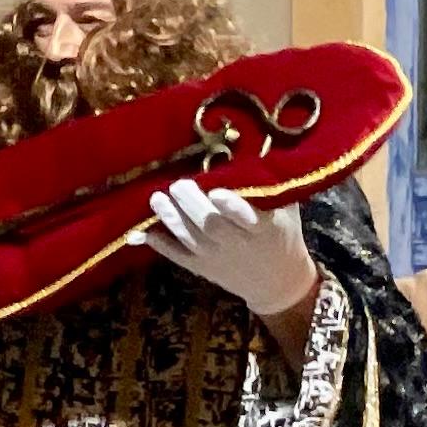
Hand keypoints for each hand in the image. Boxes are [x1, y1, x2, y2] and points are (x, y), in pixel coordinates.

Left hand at [144, 181, 317, 319]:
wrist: (278, 282)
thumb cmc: (283, 234)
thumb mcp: (286, 210)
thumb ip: (269, 186)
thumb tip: (252, 145)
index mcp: (264, 228)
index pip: (247, 216)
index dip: (232, 206)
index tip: (216, 192)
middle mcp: (238, 245)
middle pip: (211, 225)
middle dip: (192, 205)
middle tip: (178, 184)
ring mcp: (217, 258)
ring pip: (190, 238)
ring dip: (171, 218)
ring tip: (157, 198)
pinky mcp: (202, 268)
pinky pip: (177, 256)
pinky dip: (159, 245)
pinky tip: (140, 232)